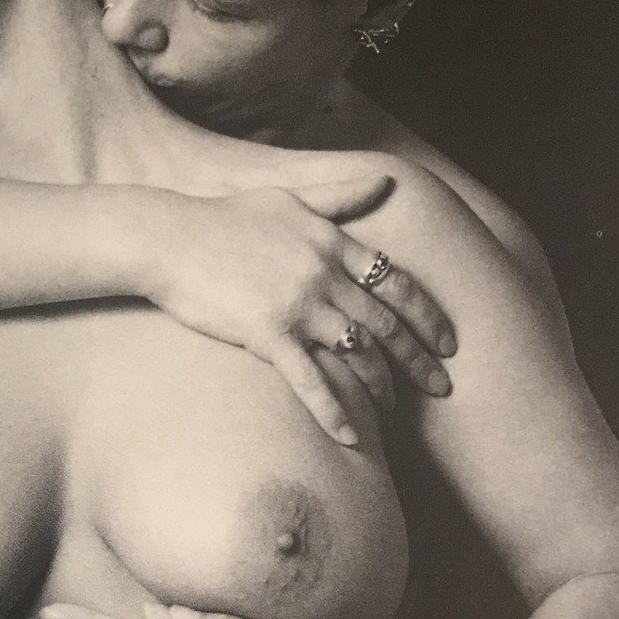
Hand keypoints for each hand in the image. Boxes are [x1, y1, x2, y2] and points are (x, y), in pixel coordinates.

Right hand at [148, 179, 455, 443]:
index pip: (396, 283)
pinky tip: (351, 438)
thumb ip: (339, 197)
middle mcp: (324, 276)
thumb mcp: (289, 200)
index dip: (427, 315)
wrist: (170, 239)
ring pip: (357, 353)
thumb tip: (384, 180)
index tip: (448, 341)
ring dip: (383, 386)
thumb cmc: (225, 219)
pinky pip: (310, 381)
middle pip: (386, 324)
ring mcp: (298, 307)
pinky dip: (334, 412)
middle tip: (443, 387)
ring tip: (396, 412)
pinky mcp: (268, 334)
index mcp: (332, 244)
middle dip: (420, 359)